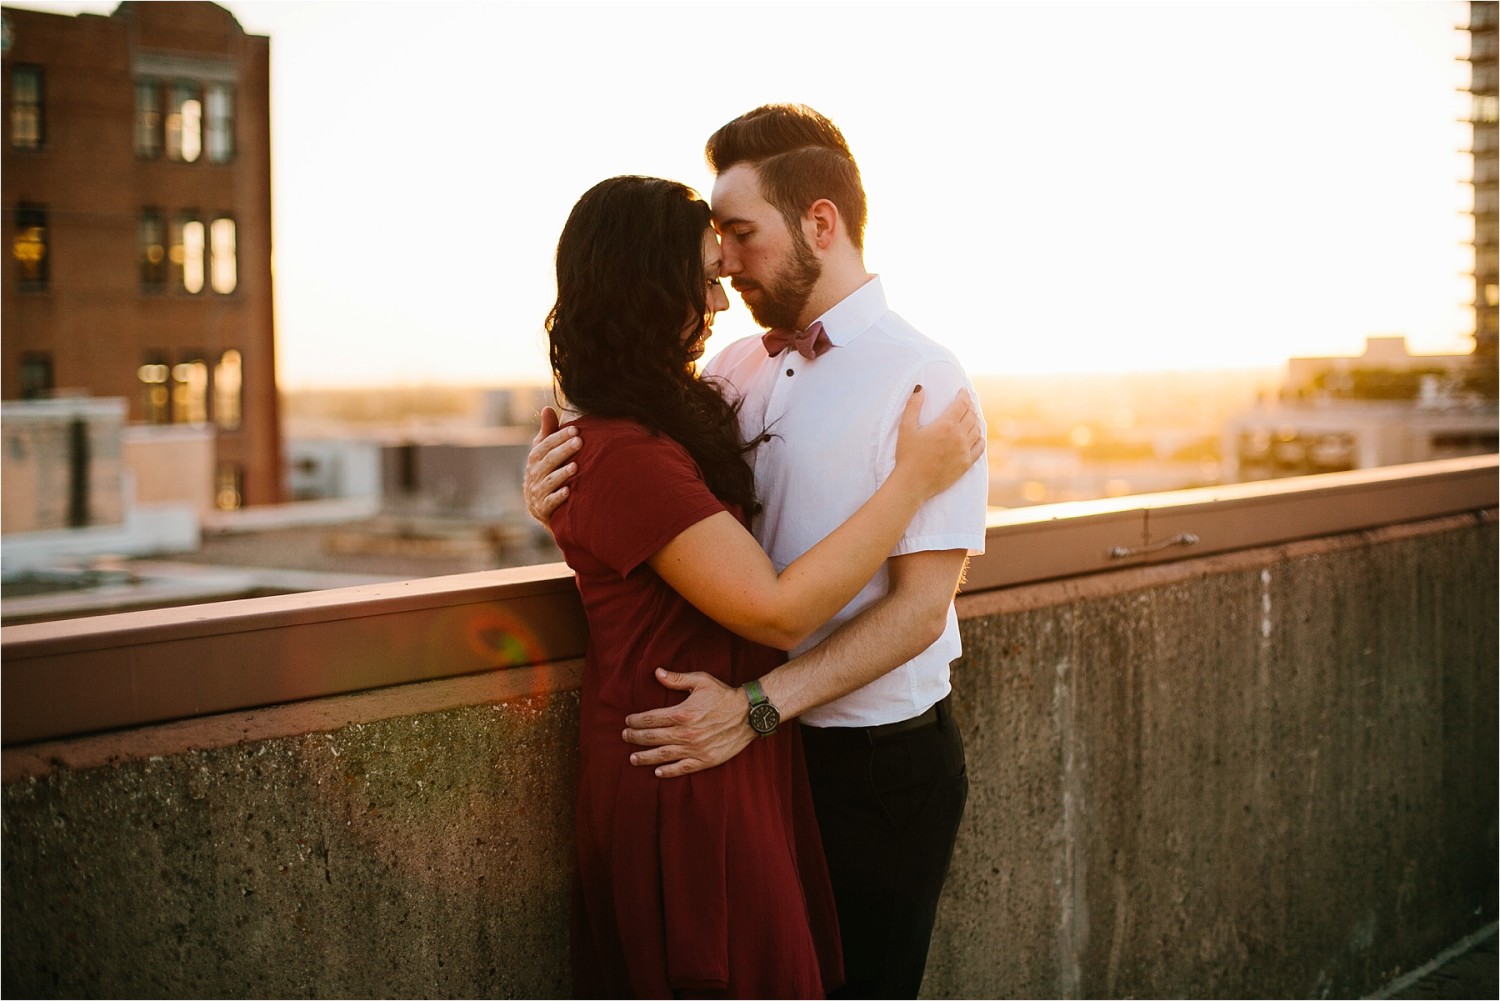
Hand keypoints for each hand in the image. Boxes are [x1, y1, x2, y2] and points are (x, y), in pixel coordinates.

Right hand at [525, 406, 582, 523]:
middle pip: (548, 461)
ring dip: (562, 474)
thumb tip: (547, 408)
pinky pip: (550, 502)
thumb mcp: (544, 451)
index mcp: (535, 458)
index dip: (559, 437)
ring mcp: (537, 491)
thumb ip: (547, 432)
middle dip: (564, 451)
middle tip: (580, 442)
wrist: (539, 505)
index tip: (576, 430)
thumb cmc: (545, 471)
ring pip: (550, 481)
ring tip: (576, 466)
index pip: (545, 445)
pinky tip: (568, 491)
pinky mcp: (543, 508)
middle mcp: (534, 474)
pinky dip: (558, 497)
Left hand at [622, 669, 755, 777]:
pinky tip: (657, 772)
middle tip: (625, 737)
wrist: (749, 714)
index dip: (636, 721)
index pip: (650, 718)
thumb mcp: (701, 681)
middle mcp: (685, 733)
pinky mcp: (704, 760)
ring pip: (662, 755)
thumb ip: (677, 679)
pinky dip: (668, 771)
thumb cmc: (724, 695)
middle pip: (652, 737)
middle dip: (635, 737)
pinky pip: (682, 768)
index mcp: (681, 713)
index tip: (628, 721)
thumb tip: (656, 673)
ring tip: (632, 758)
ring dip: (645, 757)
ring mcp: (694, 749)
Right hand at [893, 386, 983, 496]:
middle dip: (969, 406)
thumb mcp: (906, 428)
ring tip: (971, 418)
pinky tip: (977, 436)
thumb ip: (913, 406)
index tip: (963, 391)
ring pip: (977, 430)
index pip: (962, 404)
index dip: (964, 395)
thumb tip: (920, 388)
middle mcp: (958, 436)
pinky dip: (980, 438)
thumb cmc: (907, 455)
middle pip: (971, 415)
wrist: (913, 483)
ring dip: (975, 421)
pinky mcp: (966, 463)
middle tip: (966, 404)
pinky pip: (980, 447)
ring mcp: (964, 451)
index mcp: (945, 425)